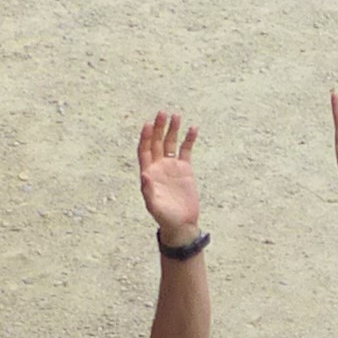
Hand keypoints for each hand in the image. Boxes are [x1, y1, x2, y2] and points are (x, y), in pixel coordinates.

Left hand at [137, 110, 202, 242]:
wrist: (181, 223)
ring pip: (171, 143)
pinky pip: (186, 150)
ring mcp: (172, 166)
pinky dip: (189, 140)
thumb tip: (144, 174)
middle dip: (159, 127)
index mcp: (149, 172)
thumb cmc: (165, 217)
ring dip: (173, 130)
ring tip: (176, 116)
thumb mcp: (154, 205)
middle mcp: (159, 166)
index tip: (148, 124)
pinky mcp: (185, 169)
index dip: (145, 136)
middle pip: (157, 142)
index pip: (144, 149)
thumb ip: (148, 190)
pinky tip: (193, 129)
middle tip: (162, 113)